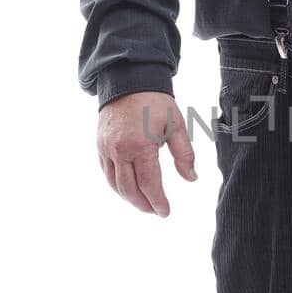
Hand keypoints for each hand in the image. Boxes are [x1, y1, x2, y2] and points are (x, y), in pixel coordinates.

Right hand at [97, 91, 196, 216]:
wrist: (128, 80)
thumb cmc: (155, 101)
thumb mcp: (176, 124)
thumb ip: (184, 154)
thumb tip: (192, 178)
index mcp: (140, 145)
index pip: (149, 183)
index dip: (158, 201)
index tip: (165, 212)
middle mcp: (119, 150)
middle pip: (129, 189)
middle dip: (143, 204)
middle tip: (156, 212)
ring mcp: (106, 149)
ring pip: (115, 184)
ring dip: (129, 198)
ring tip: (144, 204)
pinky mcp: (100, 146)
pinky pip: (107, 173)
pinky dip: (117, 186)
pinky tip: (129, 189)